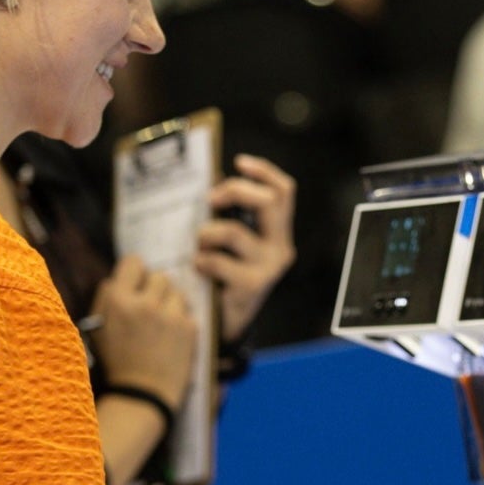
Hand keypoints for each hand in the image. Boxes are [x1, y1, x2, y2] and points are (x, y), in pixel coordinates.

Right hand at [91, 255, 198, 408]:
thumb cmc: (116, 361)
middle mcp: (144, 303)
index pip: (134, 262)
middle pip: (159, 276)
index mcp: (118, 300)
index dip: (136, 273)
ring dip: (170, 303)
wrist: (141, 395)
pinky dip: (181, 321)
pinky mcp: (189, 328)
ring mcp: (169, 315)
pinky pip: (187, 311)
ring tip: (160, 324)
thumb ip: (107, 297)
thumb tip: (120, 276)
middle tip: (149, 308)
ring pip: (176, 292)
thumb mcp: (99, 327)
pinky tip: (170, 337)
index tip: (136, 285)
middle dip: (154, 290)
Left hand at [197, 156, 296, 343]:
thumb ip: (229, 213)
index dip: (264, 171)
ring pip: (233, 231)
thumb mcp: (233, 242)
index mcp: (278, 231)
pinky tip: (198, 267)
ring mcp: (268, 266)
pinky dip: (201, 260)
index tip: (239, 162)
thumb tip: (208, 178)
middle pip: (267, 200)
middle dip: (234, 190)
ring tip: (199, 245)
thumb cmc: (224, 274)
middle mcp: (280, 247)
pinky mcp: (251, 285)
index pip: (284, 191)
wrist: (227, 322)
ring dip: (206, 233)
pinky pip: (218, 260)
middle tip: (210, 200)